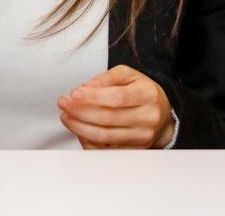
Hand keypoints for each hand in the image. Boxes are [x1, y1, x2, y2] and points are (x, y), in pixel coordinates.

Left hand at [57, 65, 174, 148]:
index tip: (74, 93)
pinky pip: (106, 149)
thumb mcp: (127, 75)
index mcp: (147, 94)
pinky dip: (88, 140)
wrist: (161, 112)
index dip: (93, 97)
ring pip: (105, 136)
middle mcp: (148, 117)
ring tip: (66, 116)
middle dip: (80, 111)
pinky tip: (78, 130)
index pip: (117, 97)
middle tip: (63, 103)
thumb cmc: (140, 90)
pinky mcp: (135, 150)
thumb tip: (85, 88)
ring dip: (79, 127)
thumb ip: (105, 77)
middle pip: (108, 118)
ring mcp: (142, 136)